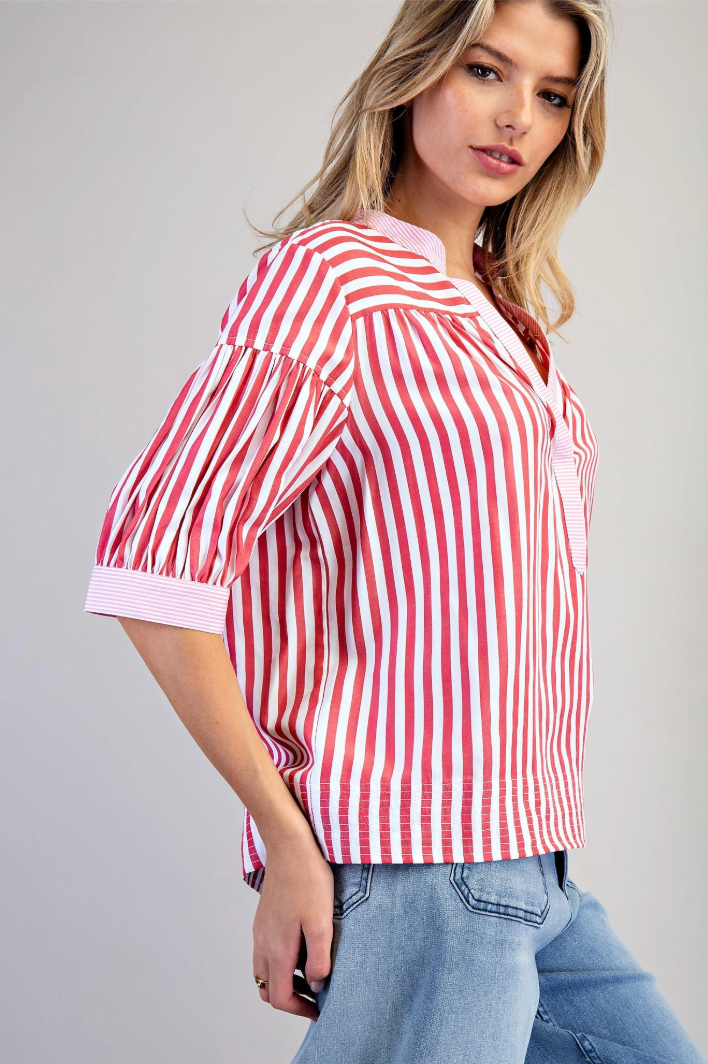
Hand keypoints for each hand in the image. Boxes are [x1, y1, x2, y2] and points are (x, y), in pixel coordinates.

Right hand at [252, 827, 334, 1020]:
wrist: (289, 846)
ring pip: (264, 972)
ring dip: (284, 981)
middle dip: (290, 999)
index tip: (320, 1010)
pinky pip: (264, 953)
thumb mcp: (322, 922)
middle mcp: (263, 944)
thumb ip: (319, 958)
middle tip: (315, 996)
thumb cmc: (308, 880)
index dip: (300, 1010)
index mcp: (278, 949)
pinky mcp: (263, 919)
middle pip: (268, 989)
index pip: (280, 997)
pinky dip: (280, 962)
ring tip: (310, 973)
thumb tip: (316, 985)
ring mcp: (260, 931)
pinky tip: (301, 947)